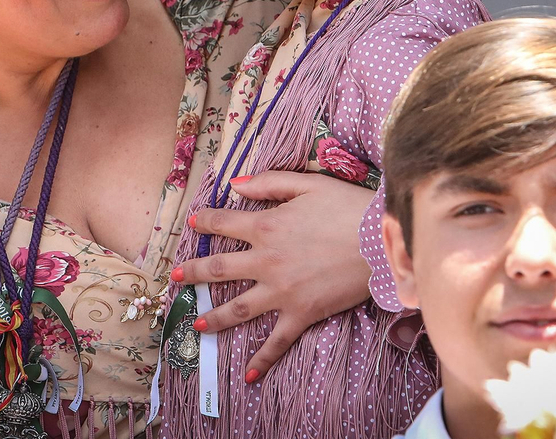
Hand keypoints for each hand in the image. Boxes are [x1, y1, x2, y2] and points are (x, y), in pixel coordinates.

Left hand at [171, 170, 373, 381]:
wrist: (380, 242)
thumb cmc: (347, 207)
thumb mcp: (308, 183)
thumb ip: (268, 182)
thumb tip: (235, 184)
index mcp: (265, 226)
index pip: (223, 223)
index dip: (205, 222)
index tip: (193, 224)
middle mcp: (265, 261)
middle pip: (218, 268)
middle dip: (192, 273)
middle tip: (174, 278)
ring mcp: (281, 291)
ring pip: (237, 308)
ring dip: (213, 317)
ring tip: (197, 325)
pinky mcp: (301, 314)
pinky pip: (277, 341)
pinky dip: (262, 359)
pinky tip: (249, 374)